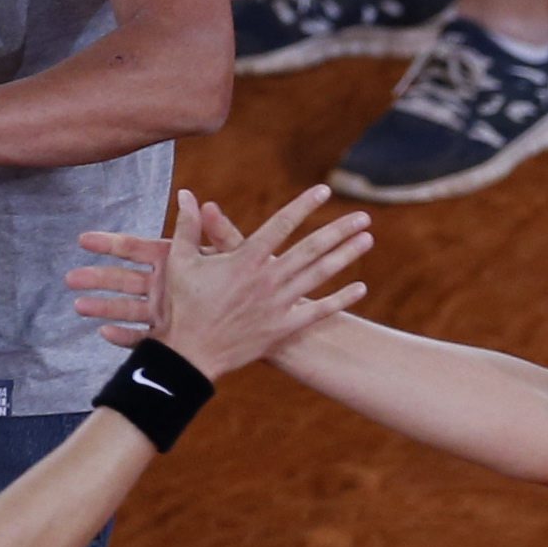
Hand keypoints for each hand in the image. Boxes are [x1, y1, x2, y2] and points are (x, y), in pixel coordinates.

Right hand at [70, 200, 249, 345]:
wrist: (266, 324)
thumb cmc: (253, 285)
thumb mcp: (235, 256)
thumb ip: (218, 232)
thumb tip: (205, 202)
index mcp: (175, 262)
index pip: (136, 249)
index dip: (110, 243)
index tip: (83, 239)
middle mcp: (167, 286)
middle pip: (125, 279)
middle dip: (97, 277)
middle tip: (68, 277)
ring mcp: (167, 312)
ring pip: (129, 308)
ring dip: (104, 307)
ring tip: (78, 306)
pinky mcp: (173, 335)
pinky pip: (146, 337)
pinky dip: (127, 336)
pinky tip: (105, 336)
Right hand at [152, 188, 370, 378]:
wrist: (188, 355)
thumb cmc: (182, 306)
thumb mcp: (180, 261)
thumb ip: (188, 225)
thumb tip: (187, 194)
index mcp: (244, 259)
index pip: (281, 224)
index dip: (304, 205)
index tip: (324, 190)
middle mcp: (267, 279)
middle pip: (311, 248)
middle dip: (339, 230)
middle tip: (363, 216)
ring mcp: (278, 305)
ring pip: (319, 275)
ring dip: (346, 256)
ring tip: (367, 240)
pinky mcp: (282, 329)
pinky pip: (318, 312)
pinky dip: (341, 300)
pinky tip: (361, 287)